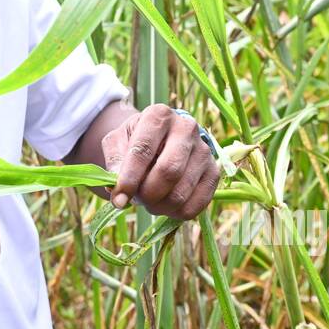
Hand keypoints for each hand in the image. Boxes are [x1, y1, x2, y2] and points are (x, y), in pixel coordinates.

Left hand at [102, 104, 218, 220]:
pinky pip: (195, 206)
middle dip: (147, 194)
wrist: (163, 139)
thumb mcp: (118, 141)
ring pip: (181, 192)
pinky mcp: (214, 172)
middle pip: (168, 171)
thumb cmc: (136, 140)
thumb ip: (114, 161)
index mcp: (159, 115)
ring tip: (149, 201)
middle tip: (136, 199)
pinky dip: (175, 214)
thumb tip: (116, 189)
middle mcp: (186, 128)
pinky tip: (165, 205)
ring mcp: (204, 151)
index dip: (129, 178)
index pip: (143, 150)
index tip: (119, 199)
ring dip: (159, 206)